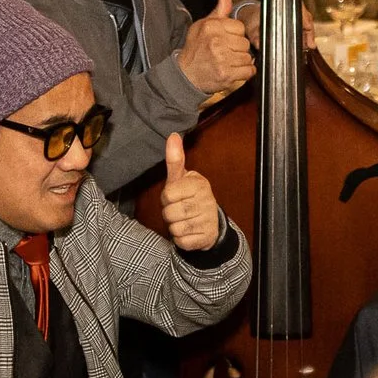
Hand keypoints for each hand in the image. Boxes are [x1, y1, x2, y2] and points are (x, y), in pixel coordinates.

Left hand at [158, 134, 222, 250]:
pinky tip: (189, 232)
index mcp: (200, 184)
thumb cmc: (190, 197)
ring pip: (175, 228)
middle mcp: (207, 201)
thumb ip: (175, 159)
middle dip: (169, 214)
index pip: (168, 194)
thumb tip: (172, 135)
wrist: (210, 223)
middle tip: (179, 210)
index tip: (175, 197)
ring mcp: (208, 221)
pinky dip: (181, 239)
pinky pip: (182, 241)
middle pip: (170, 213)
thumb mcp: (182, 178)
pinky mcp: (206, 238)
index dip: (167, 198)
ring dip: (174, 227)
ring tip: (183, 220)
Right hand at [177, 0, 255, 94]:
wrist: (185, 75)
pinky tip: (233, 71)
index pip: (240, 27)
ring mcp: (221, 58)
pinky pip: (249, 70)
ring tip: (228, 62)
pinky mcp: (226, 74)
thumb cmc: (195, 49)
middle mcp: (216, 41)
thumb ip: (218, 10)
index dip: (235, 35)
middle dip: (238, 49)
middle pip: (245, 43)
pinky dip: (245, 72)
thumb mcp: (203, 26)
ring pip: (247, 57)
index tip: (226, 40)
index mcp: (211, 26)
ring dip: (241, 61)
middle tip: (226, 53)